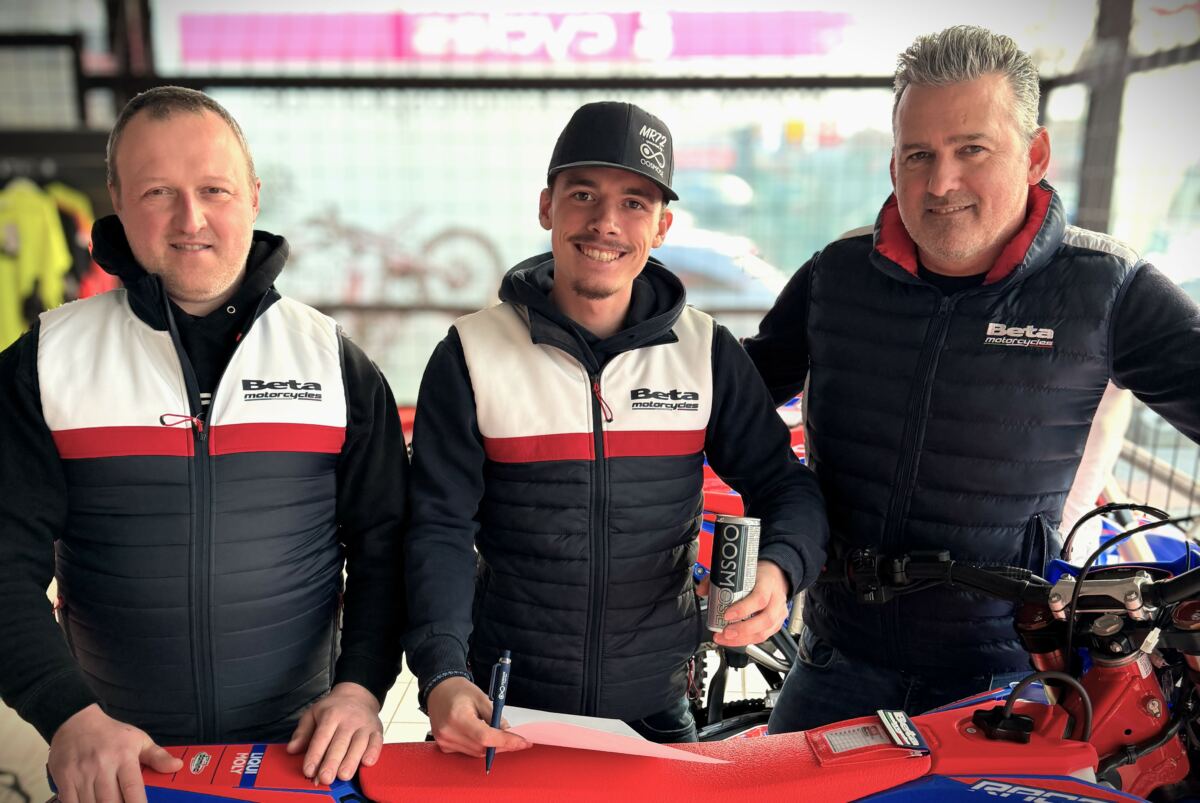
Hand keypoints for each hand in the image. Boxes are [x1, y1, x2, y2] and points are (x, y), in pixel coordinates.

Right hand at [49, 704, 182, 802]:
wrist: (75, 721)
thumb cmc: (111, 734)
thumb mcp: (139, 740)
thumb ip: (158, 756)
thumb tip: (177, 766)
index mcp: (124, 757)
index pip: (132, 788)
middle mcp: (102, 766)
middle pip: (110, 802)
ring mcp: (81, 774)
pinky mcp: (64, 779)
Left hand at [287, 682, 382, 783]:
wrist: (358, 695)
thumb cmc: (333, 709)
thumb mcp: (313, 714)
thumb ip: (302, 732)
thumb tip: (291, 749)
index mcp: (331, 715)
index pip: (322, 737)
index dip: (315, 754)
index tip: (309, 770)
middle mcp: (349, 719)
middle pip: (340, 742)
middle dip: (332, 761)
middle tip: (325, 778)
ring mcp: (364, 725)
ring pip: (359, 744)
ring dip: (351, 760)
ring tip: (343, 776)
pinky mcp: (377, 730)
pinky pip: (377, 742)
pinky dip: (373, 752)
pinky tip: (367, 763)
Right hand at [425, 676, 530, 757]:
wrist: (439, 690)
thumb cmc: (458, 690)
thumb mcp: (481, 697)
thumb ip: (495, 716)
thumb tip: (509, 733)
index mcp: (457, 717)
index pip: (485, 737)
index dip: (506, 741)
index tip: (522, 742)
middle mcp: (448, 732)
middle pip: (482, 748)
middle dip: (502, 745)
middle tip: (518, 739)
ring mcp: (444, 741)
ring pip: (476, 753)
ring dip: (492, 746)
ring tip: (500, 734)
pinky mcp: (444, 746)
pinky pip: (468, 751)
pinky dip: (480, 746)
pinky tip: (483, 734)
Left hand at [712, 560, 789, 647]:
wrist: (775, 576)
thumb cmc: (759, 575)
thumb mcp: (742, 571)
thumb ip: (720, 579)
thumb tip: (702, 590)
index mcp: (767, 583)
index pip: (759, 598)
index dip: (743, 609)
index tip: (727, 615)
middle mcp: (776, 600)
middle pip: (765, 619)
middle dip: (743, 629)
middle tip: (725, 632)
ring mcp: (778, 613)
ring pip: (765, 632)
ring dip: (743, 638)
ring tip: (725, 638)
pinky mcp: (776, 624)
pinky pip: (763, 637)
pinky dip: (747, 640)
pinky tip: (734, 640)